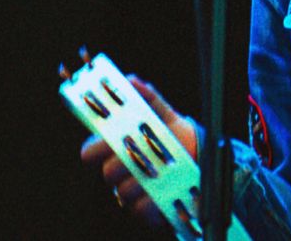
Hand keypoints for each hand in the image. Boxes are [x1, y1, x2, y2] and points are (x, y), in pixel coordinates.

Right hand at [79, 75, 198, 226]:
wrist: (199, 156)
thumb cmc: (172, 134)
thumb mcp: (163, 113)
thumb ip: (148, 97)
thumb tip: (131, 80)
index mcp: (116, 149)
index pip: (91, 151)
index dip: (96, 146)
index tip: (109, 138)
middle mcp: (120, 173)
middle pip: (107, 172)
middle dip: (121, 162)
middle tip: (139, 152)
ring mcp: (131, 192)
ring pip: (124, 191)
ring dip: (142, 180)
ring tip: (161, 170)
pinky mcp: (146, 210)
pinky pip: (140, 210)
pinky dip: (151, 202)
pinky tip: (162, 192)